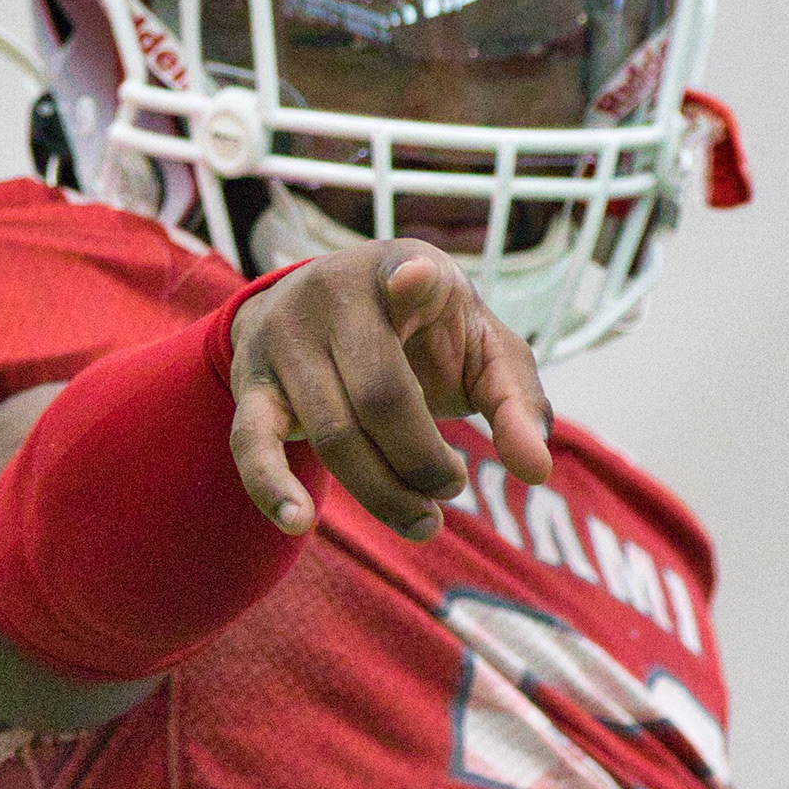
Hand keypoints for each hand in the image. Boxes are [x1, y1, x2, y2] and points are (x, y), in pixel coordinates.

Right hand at [227, 243, 554, 540]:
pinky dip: (271, 485)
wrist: (324, 307)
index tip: (416, 279)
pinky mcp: (253, 385)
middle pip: (381, 397)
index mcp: (404, 267)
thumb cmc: (425, 334)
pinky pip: (252, 441)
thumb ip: (517, 402)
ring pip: (333, 434)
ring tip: (422, 521)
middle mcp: (334, 294)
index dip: (412, 283)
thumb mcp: (480, 348)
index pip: (408, 276)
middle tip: (451, 488)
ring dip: (382, 493)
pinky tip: (297, 522)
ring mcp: (286, 339)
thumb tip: (535, 471)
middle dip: (423, 462)